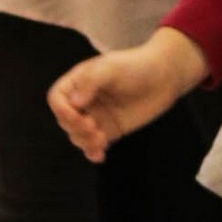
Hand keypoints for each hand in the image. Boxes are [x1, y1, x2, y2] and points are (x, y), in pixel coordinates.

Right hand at [50, 25, 204, 160]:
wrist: (164, 77)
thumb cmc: (137, 66)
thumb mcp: (111, 68)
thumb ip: (91, 81)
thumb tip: (74, 103)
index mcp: (79, 82)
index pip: (57, 98)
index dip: (63, 110)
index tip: (79, 115)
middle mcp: (84, 100)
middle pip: (65, 121)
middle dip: (76, 128)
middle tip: (94, 128)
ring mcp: (96, 116)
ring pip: (77, 136)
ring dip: (85, 142)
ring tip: (101, 140)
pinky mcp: (110, 130)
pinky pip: (94, 145)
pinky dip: (93, 152)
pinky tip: (100, 156)